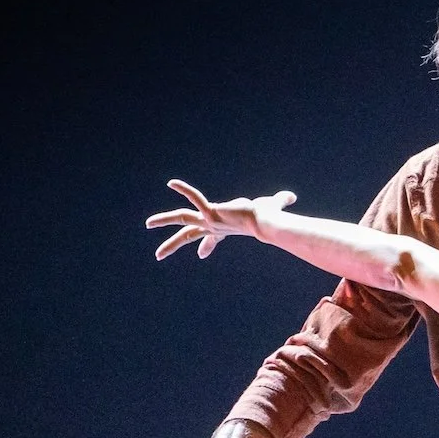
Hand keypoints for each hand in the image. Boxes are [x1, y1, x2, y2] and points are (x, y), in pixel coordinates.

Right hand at [145, 180, 295, 260]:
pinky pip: (194, 198)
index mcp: (224, 228)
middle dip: (173, 244)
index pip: (212, 239)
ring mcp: (210, 221)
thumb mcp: (272, 206)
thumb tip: (291, 196)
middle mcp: (214, 226)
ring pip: (182, 220)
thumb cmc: (271, 218)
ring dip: (164, 220)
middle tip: (158, 254)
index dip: (207, 246)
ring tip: (147, 224)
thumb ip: (280, 200)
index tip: (202, 255)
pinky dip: (184, 189)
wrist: (269, 223)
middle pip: (188, 235)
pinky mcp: (211, 212)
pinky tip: (172, 182)